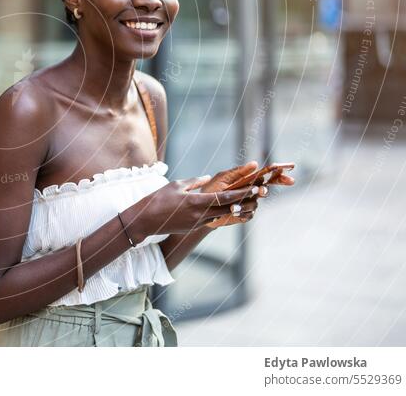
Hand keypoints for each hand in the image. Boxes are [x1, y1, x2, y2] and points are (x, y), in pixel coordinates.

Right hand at [122, 175, 261, 238]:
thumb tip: (208, 178)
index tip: (255, 186)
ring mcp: (198, 223)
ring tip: (249, 200)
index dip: (242, 192)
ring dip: (236, 208)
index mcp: (197, 203)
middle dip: (246, 201)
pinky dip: (223, 213)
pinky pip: (214, 219)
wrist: (145, 221)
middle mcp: (201, 215)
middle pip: (229, 208)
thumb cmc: (158, 200)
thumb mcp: (176, 185)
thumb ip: (195, 182)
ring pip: (223, 215)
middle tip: (259, 193)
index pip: (225, 198)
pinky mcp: (194, 228)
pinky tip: (230, 208)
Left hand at [197, 160, 295, 226]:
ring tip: (231, 206)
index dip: (279, 171)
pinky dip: (240, 212)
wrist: (202, 209)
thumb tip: (255, 163)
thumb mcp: (223, 178)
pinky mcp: (246, 214)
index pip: (267, 174)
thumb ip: (238, 172)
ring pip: (255, 203)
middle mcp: (252, 191)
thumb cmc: (212, 190)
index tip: (290, 167)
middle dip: (269, 189)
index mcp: (248, 179)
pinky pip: (249, 213)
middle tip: (262, 191)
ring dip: (244, 204)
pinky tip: (231, 211)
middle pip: (268, 188)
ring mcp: (250, 203)